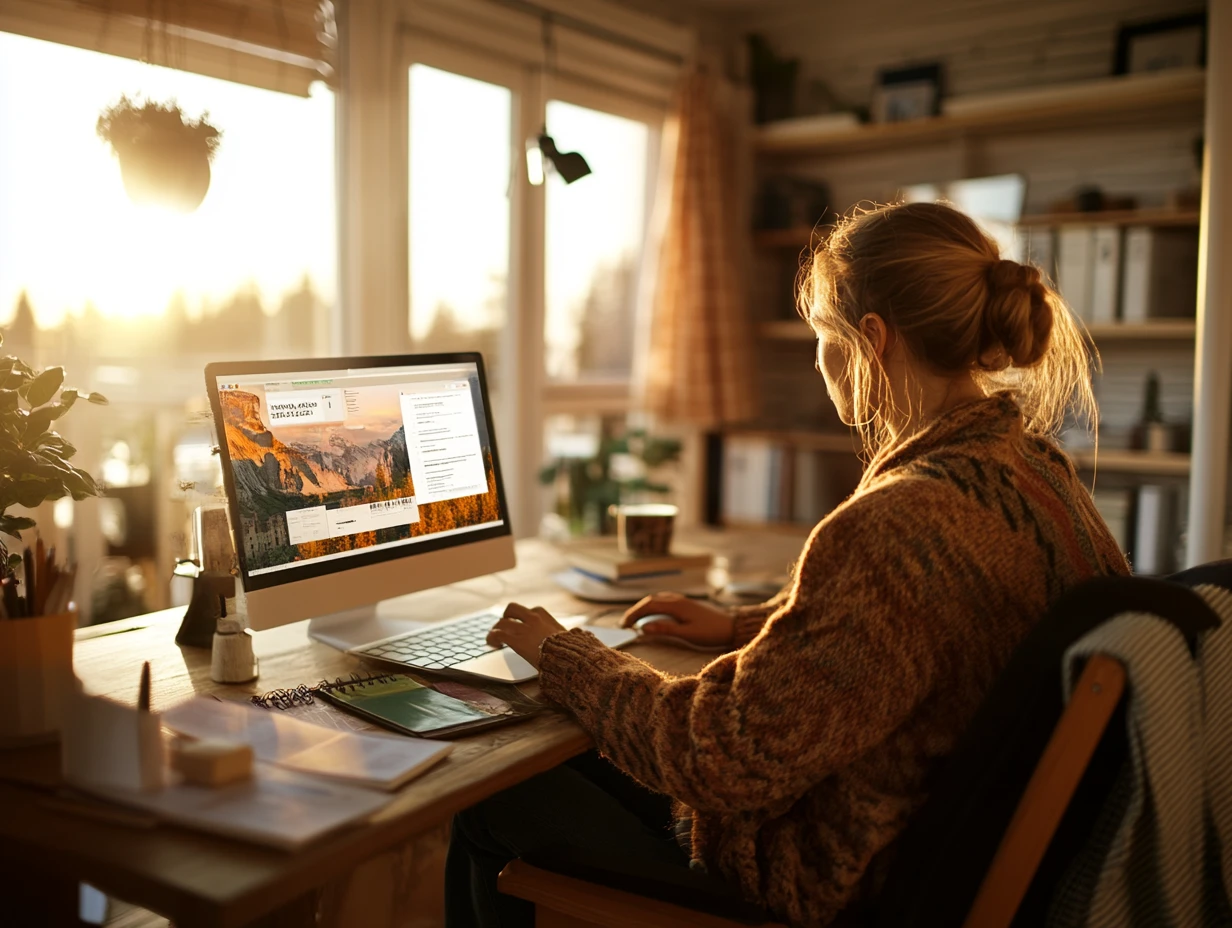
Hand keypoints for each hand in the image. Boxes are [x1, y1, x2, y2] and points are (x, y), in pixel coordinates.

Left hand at [486, 602, 568, 668]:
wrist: (567, 657)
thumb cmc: (569, 650)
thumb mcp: (566, 636)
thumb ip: (560, 634)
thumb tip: (570, 638)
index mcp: (545, 615)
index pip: (531, 610)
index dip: (524, 618)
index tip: (522, 624)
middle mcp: (533, 617)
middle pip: (512, 609)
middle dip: (506, 616)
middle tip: (505, 625)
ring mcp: (523, 628)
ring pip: (502, 621)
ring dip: (497, 629)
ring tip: (495, 637)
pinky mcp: (515, 640)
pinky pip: (497, 634)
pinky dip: (491, 637)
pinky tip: (492, 644)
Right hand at [620, 593, 734, 647]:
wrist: (732, 627)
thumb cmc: (711, 632)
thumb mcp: (688, 634)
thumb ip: (665, 630)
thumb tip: (644, 628)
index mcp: (676, 605)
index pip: (648, 605)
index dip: (633, 614)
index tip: (624, 626)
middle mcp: (677, 599)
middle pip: (650, 600)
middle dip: (635, 611)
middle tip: (625, 625)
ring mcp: (682, 600)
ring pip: (657, 600)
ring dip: (644, 608)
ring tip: (635, 621)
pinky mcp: (686, 604)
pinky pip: (664, 602)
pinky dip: (653, 607)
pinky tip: (653, 616)